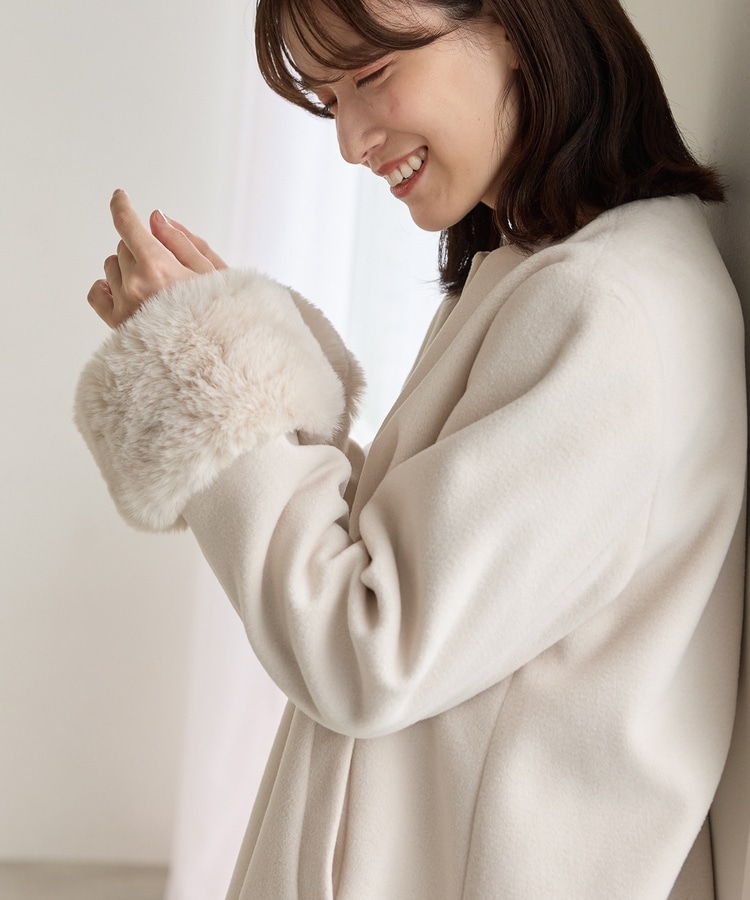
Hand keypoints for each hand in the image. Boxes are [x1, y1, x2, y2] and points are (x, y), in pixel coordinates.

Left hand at [87, 190, 226, 327]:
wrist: (211, 357)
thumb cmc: (218, 317)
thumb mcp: (212, 272)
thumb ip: (181, 241)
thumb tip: (155, 219)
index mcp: (158, 268)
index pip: (127, 225)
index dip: (121, 206)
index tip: (119, 196)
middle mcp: (135, 285)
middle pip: (124, 247)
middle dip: (141, 249)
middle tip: (167, 269)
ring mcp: (123, 306)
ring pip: (111, 267)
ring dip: (127, 269)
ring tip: (154, 288)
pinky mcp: (116, 324)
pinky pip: (96, 293)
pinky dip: (107, 287)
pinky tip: (126, 292)